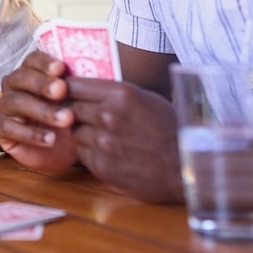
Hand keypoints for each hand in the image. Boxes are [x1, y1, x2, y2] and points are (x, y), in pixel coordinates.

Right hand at [0, 51, 79, 171]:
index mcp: (32, 72)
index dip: (45, 62)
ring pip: (16, 102)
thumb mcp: (80, 101)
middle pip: (21, 77)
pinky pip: (9, 127)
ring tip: (66, 120)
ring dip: (42, 110)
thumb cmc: (72, 119)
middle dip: (42, 84)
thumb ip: (84, 84)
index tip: (62, 68)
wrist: (63, 151)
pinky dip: (30, 134)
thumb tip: (106, 67)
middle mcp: (15, 86)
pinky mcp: (0, 129)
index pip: (32, 59)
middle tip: (62, 91)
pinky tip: (51, 139)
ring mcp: (5, 106)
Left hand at [66, 77, 182, 202]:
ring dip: (80, 130)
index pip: (75, 84)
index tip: (66, 91)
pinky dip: (86, 149)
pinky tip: (103, 149)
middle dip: (72, 109)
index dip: (68, 88)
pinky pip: (80, 151)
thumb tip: (87, 88)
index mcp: (121, 94)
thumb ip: (116, 94)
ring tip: (97, 133)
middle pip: (70, 107)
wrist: (186, 168)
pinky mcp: (101, 165)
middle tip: (78, 113)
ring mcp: (103, 141)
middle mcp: (108, 115)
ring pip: (73, 130)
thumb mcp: (147, 99)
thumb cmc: (171, 130)